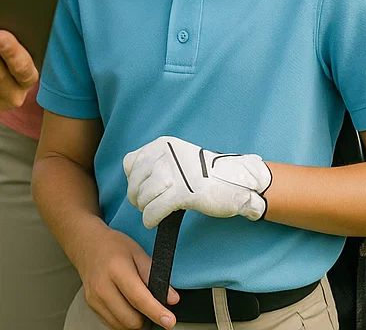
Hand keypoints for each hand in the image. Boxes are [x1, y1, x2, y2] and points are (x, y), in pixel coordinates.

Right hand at [72, 224, 178, 329]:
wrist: (87, 243)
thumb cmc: (112, 245)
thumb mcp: (137, 252)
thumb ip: (154, 275)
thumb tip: (172, 298)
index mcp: (116, 269)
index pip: (139, 298)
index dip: (156, 312)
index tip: (169, 321)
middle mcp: (102, 286)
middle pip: (131, 319)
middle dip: (146, 317)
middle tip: (151, 306)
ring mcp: (94, 298)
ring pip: (122, 326)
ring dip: (134, 321)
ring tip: (136, 304)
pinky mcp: (91, 306)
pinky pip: (112, 324)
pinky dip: (122, 320)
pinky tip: (125, 305)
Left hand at [123, 136, 270, 228]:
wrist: (234, 182)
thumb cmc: (205, 174)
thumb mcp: (177, 158)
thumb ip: (158, 163)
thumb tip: (136, 181)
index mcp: (163, 145)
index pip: (131, 162)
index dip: (133, 180)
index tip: (141, 189)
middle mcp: (165, 156)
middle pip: (135, 182)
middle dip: (137, 197)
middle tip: (144, 205)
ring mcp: (174, 174)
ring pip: (143, 196)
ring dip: (144, 208)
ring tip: (151, 213)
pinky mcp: (182, 193)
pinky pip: (154, 209)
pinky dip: (150, 218)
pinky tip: (153, 221)